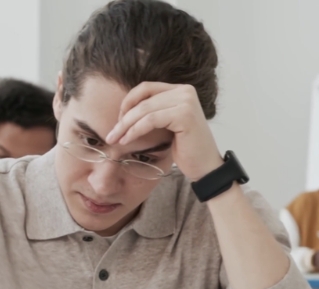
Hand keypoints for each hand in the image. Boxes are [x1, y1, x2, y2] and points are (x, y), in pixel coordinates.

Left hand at [105, 82, 222, 181]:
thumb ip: (155, 110)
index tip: (118, 121)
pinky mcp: (184, 115)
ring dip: (125, 126)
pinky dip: (135, 130)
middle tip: (111, 134)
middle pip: (143, 99)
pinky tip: (127, 141)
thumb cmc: (187, 149)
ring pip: (144, 110)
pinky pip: (150, 120)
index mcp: (182, 90)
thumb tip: (125, 107)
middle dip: (123, 117)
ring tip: (115, 139)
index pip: (146, 88)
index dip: (128, 102)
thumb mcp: (168, 124)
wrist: (206, 168)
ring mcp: (186, 102)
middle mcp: (186, 91)